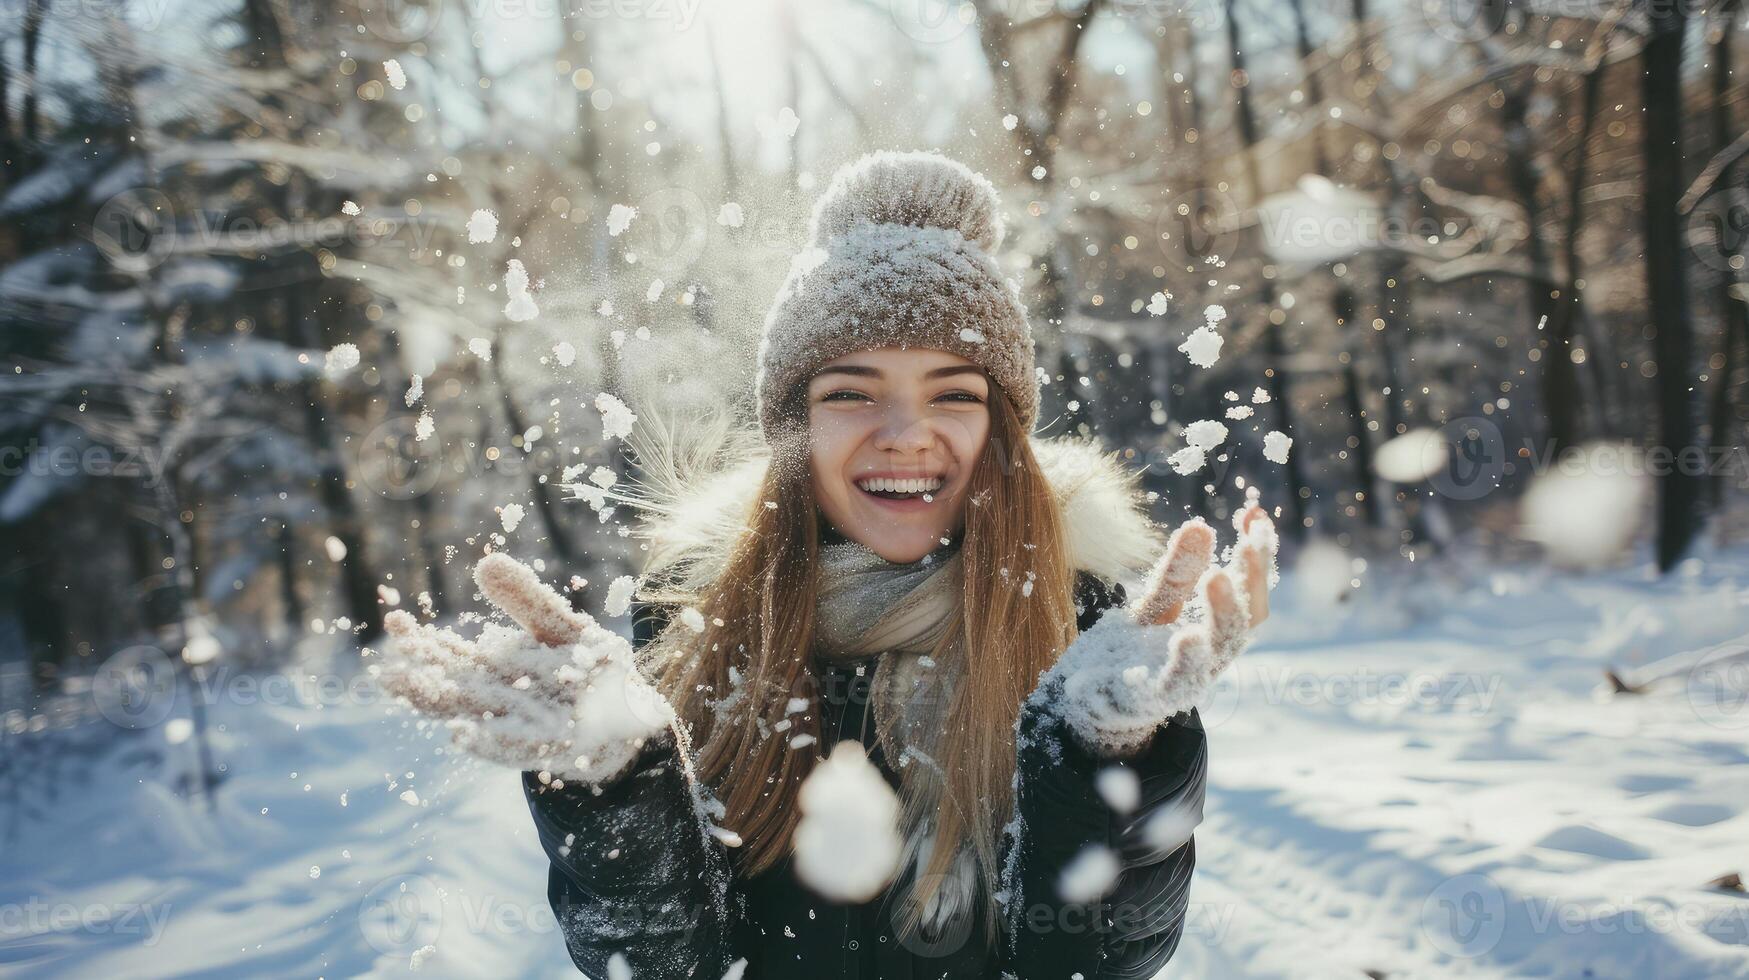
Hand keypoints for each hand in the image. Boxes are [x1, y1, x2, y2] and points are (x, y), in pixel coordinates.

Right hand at [377, 553, 671, 786]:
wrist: (629, 718)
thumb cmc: (588, 670)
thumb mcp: (559, 628)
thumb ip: (526, 601)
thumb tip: (486, 562)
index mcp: (494, 669)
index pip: (448, 655)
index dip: (421, 641)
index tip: (395, 619)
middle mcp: (497, 701)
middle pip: (450, 689)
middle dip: (420, 678)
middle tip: (385, 667)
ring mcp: (519, 727)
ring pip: (472, 717)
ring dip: (443, 708)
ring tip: (411, 696)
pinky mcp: (551, 747)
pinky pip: (514, 746)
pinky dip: (489, 741)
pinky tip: (461, 735)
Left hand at [1130, 490, 1277, 698]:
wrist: (1092, 706)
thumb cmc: (1131, 655)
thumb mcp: (1154, 607)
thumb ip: (1178, 574)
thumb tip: (1200, 524)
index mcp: (1215, 632)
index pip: (1246, 589)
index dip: (1256, 554)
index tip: (1255, 514)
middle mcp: (1212, 657)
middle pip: (1247, 618)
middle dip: (1252, 579)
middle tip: (1249, 541)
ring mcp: (1189, 680)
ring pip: (1221, 649)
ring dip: (1223, 614)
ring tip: (1217, 577)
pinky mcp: (1156, 699)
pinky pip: (1177, 682)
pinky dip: (1187, 662)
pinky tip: (1188, 637)